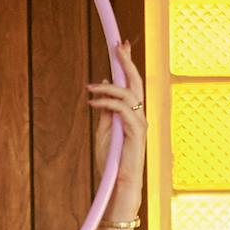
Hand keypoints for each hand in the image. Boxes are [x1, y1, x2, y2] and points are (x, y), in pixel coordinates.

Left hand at [86, 41, 145, 219]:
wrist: (118, 183)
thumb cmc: (112, 161)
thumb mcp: (104, 131)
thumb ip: (106, 110)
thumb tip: (105, 87)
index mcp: (133, 113)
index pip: (132, 84)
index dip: (127, 64)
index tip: (120, 47)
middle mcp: (140, 115)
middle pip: (136, 82)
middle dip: (126, 62)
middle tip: (117, 45)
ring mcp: (140, 123)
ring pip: (128, 94)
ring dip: (107, 87)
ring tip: (90, 87)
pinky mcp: (136, 132)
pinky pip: (123, 110)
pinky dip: (107, 103)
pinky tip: (94, 102)